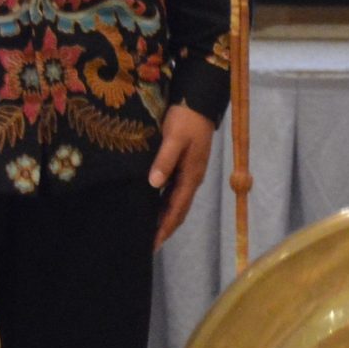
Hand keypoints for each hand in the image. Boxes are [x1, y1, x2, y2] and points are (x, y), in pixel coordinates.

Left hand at [148, 105, 216, 249]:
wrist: (200, 103)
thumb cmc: (186, 120)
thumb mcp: (175, 138)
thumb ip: (165, 160)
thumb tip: (153, 184)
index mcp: (191, 176)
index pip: (177, 209)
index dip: (165, 227)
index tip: (153, 243)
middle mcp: (192, 179)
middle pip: (179, 211)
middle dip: (165, 228)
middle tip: (148, 244)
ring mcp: (190, 173)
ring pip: (177, 203)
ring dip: (165, 218)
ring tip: (150, 230)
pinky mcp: (186, 166)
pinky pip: (175, 192)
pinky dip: (165, 204)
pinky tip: (154, 205)